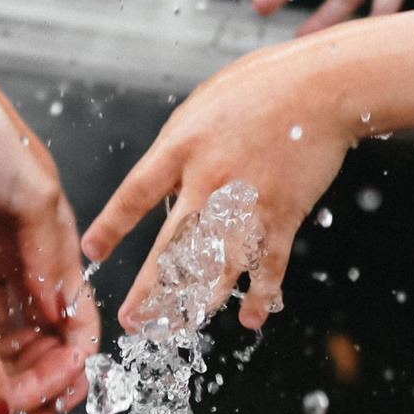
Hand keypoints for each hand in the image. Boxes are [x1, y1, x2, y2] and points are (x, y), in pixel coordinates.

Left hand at [80, 37, 354, 338]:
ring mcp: (247, 202)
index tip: (91, 251)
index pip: (135, 194)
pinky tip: (250, 317)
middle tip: (134, 321)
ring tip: (179, 328)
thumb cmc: (262, 85)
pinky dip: (260, 295)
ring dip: (196, 304)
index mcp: (182, 147)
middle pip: (171, 247)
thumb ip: (181, 144)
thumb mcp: (202, 103)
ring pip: (216, 267)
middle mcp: (209, 181)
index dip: (111, 226)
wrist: (322, 86)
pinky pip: (268, 265)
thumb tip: (166, 174)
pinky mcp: (284, 214)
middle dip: (150, 290)